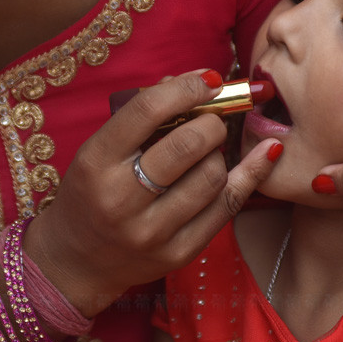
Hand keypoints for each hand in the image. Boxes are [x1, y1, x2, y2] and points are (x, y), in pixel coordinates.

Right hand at [25, 70, 281, 315]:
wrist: (76, 261)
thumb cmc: (92, 192)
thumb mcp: (100, 150)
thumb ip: (142, 118)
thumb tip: (197, 83)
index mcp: (96, 162)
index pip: (147, 111)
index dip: (185, 89)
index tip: (208, 80)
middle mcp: (121, 199)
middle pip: (187, 145)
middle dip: (211, 122)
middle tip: (211, 120)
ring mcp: (151, 231)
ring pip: (212, 176)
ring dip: (218, 153)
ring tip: (207, 151)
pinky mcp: (178, 254)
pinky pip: (227, 207)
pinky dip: (249, 175)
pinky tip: (266, 154)